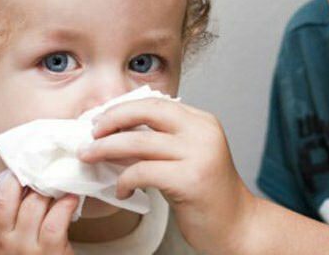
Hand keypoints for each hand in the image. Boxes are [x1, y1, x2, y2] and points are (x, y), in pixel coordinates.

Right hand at [0, 170, 78, 254]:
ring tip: (63, 180)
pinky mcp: (49, 253)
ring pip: (34, 205)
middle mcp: (5, 240)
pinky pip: (54, 222)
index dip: (7, 177)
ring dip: (51, 189)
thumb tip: (33, 177)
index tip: (24, 166)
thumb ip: (16, 213)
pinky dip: (65, 206)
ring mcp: (25, 247)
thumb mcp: (15, 237)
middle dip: (26, 177)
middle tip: (44, 167)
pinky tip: (73, 198)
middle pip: (8, 197)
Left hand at [77, 98, 256, 252]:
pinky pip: (143, 172)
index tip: (101, 118)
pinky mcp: (191, 180)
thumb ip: (161, 141)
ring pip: (139, 142)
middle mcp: (203, 132)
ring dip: (106, 149)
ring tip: (91, 157)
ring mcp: (199, 154)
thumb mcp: (188, 157)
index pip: (156, 102)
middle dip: (112, 119)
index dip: (124, 107)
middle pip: (147, 111)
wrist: (238, 226)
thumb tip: (116, 134)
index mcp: (202, 122)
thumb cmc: (208, 194)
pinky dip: (124, 180)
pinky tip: (122, 190)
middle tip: (90, 133)